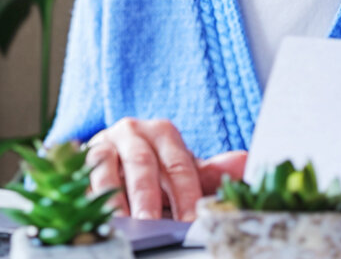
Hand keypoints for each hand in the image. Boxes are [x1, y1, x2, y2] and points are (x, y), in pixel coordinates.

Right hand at [86, 118, 246, 220]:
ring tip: (123, 225)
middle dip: (148, 197)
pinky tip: (95, 215)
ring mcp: (104, 143)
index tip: (189, 220)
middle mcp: (133, 132)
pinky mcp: (79, 158)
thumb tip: (245, 162)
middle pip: (143, 164)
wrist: (112, 150)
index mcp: (163, 132)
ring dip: (115, 199)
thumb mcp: (179, 165)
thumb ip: (210, 170)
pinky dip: (88, 196)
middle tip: (153, 225)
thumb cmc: (152, 163)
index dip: (185, 193)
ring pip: (108, 169)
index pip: (178, 163)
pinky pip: (82, 178)